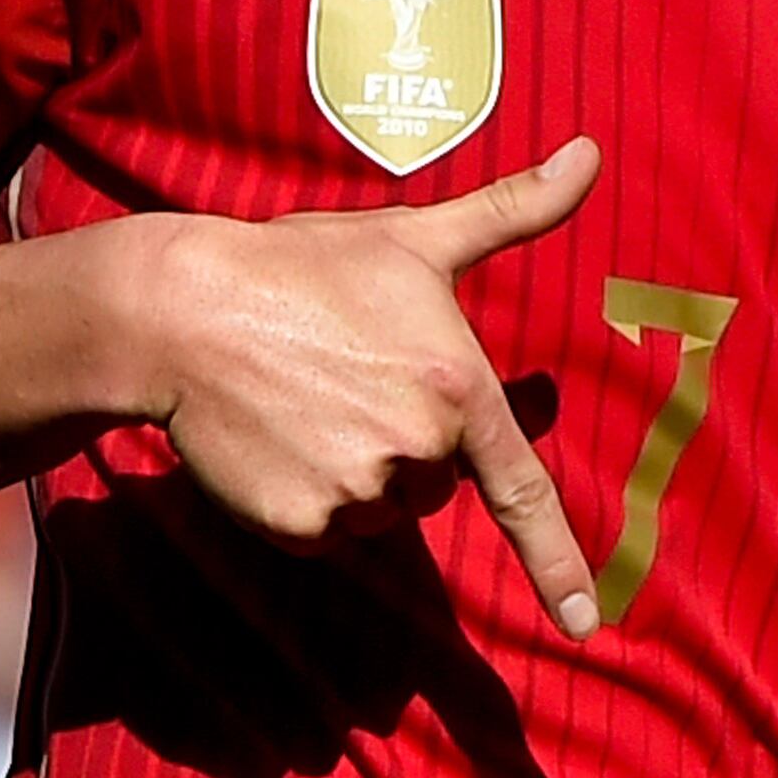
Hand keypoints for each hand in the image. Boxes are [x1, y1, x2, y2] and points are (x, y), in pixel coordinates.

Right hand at [129, 135, 603, 637]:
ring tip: (309, 401)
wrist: (186, 311)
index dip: (558, 562)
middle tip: (352, 379)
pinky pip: (327, 530)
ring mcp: (355, 492)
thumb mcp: (415, 236)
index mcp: (457, 385)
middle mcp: (416, 448)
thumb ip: (514, 209)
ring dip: (359, 471)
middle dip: (408, 443)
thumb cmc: (305, 267)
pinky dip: (309, 497)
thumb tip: (591, 153)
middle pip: (438, 480)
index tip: (585, 624)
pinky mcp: (298, 524)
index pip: (522, 490)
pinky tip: (279, 438)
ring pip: (382, 509)